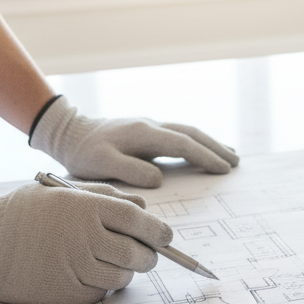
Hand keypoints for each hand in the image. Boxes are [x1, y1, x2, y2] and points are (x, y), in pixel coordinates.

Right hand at [0, 181, 172, 303]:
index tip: (164, 237)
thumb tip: (145, 209)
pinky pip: (100, 292)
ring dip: (124, 271)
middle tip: (143, 254)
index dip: (160, 232)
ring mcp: (76, 268)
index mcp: (88, 208)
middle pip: (139, 255)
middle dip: (148, 256)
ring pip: (123, 277)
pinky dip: (100, 284)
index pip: (142, 222)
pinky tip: (83, 272)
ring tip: (106, 261)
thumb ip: (108, 198)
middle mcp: (86, 238)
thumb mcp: (66, 191)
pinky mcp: (66, 293)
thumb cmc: (24, 212)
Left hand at [30, 96, 238, 187]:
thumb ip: (131, 171)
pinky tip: (202, 149)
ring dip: (210, 143)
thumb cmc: (82, 152)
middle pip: (192, 134)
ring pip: (188, 132)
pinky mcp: (146, 131)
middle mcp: (151, 125)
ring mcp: (149, 126)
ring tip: (230, 154)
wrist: (66, 131)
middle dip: (216, 148)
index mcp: (144, 134)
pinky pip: (178, 136)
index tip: (224, 169)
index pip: (183, 145)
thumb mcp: (102, 164)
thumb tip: (159, 178)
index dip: (206, 157)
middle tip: (237, 161)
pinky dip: (196, 142)